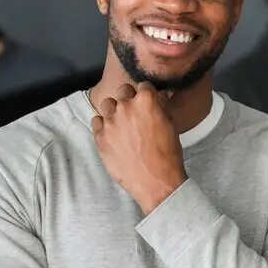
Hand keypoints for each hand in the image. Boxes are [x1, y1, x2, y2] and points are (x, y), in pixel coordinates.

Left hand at [91, 82, 186, 214]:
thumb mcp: (171, 125)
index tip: (148, 101)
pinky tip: (112, 134)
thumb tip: (159, 96)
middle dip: (129, 98)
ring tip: (121, 123)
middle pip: (123, 91)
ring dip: (114, 110)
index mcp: (145, 101)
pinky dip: (103, 125)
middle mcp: (125, 107)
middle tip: (135, 112)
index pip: (143, 85)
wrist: (155, 182)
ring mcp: (110, 122)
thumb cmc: (168, 154)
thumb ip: (162, 106)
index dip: (147, 94)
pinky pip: (96, 121)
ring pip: (107, 104)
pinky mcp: (100, 137)